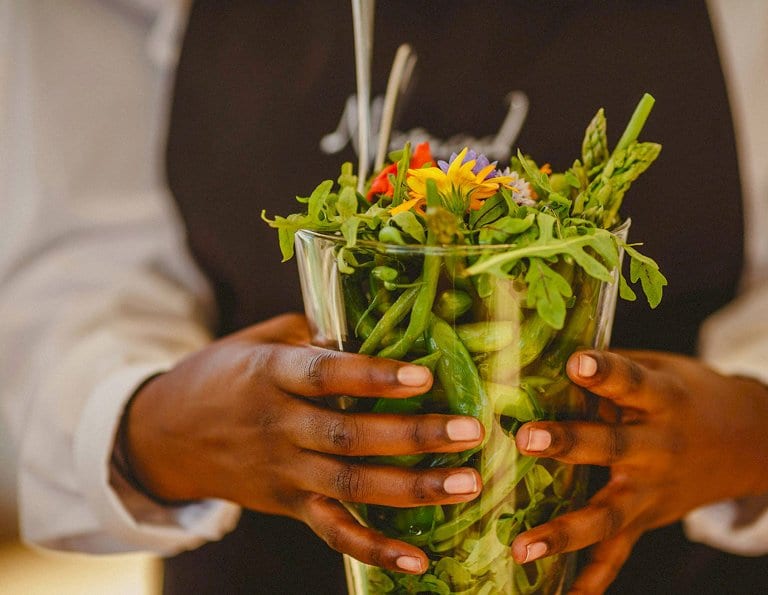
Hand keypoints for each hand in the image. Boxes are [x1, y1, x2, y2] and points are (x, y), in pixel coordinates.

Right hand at [124, 313, 484, 574]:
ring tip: (468, 484)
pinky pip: (333, 533)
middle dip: (414, 436)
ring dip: (413, 490)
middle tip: (471, 431)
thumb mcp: (259, 341)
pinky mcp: (288, 505)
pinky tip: (419, 559)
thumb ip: (312, 336)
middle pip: (350, 436)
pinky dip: (375, 550)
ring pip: (351, 486)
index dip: (372, 377)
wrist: (164, 434)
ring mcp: (283, 472)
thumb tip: (376, 327)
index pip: (324, 376)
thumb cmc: (224, 375)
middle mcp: (278, 426)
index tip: (423, 375)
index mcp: (270, 376)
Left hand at [510, 349, 767, 592]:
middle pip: (612, 447)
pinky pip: (617, 555)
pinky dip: (592, 580)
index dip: (605, 372)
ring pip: (608, 515)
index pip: (631, 381)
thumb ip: (611, 371)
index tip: (578, 362)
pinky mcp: (647, 519)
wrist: (746, 441)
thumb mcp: (660, 370)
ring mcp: (652, 491)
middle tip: (527, 439)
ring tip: (523, 547)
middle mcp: (658, 447)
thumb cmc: (686, 395)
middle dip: (570, 444)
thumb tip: (544, 356)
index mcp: (662, 399)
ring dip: (565, 531)